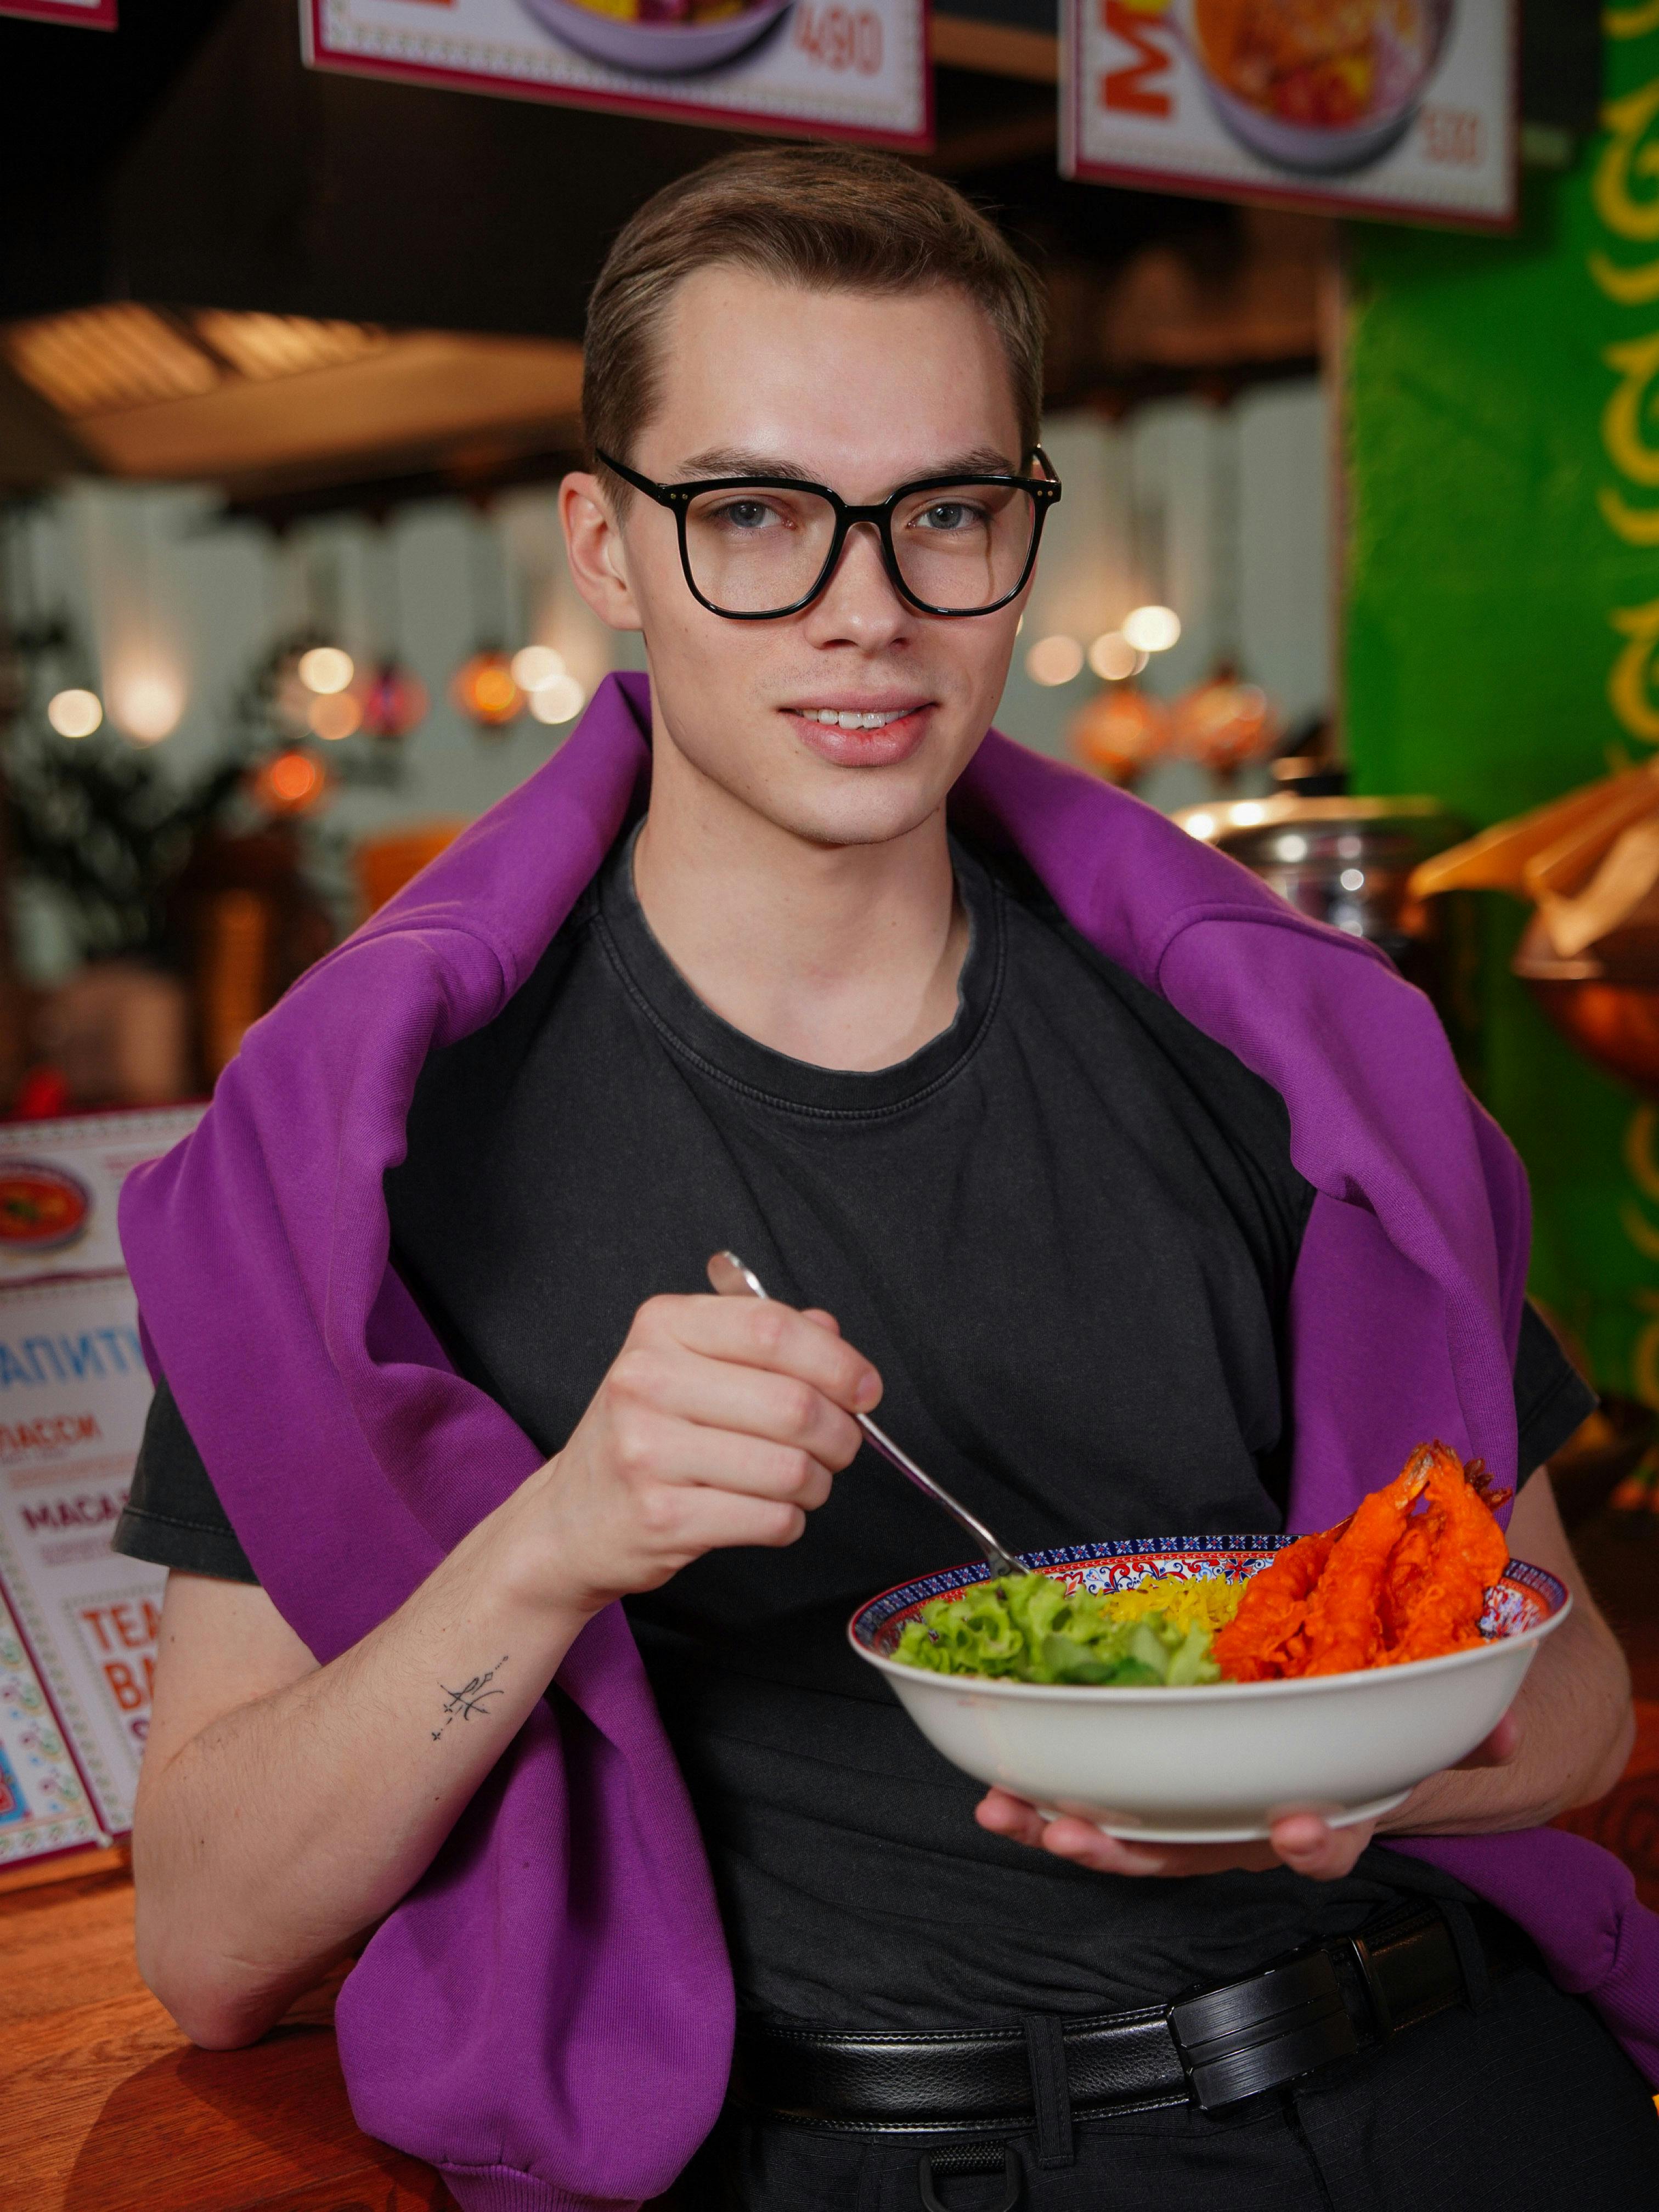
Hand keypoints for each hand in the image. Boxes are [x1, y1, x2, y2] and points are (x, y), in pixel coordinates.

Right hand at [519, 1292, 880, 1615]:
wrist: (571, 1518)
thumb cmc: (646, 1434)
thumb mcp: (689, 1363)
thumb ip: (762, 1339)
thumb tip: (831, 1334)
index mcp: (662, 1327)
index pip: (772, 1329)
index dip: (838, 1361)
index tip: (865, 1389)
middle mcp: (646, 1380)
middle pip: (792, 1403)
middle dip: (841, 1433)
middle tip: (840, 1445)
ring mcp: (647, 1450)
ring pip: (789, 1468)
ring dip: (817, 1483)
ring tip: (802, 1482)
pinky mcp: (660, 1516)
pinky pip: (769, 1519)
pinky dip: (788, 1521)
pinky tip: (767, 1512)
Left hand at [973, 1710, 1522, 1880]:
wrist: (1346, 1724)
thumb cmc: (1373, 1719)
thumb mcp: (1420, 1713)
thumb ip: (1460, 1720)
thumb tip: (1501, 1729)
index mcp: (1324, 1809)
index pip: (1325, 1840)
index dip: (1314, 1842)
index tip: (1297, 1827)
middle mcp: (1251, 1826)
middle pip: (1194, 1856)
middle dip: (1130, 1850)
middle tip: (1078, 1834)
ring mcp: (1195, 1812)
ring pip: (1131, 1840)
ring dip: (1068, 1830)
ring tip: (1011, 1816)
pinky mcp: (1152, 1785)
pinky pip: (1100, 1801)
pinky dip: (1045, 1799)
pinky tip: (997, 1791)